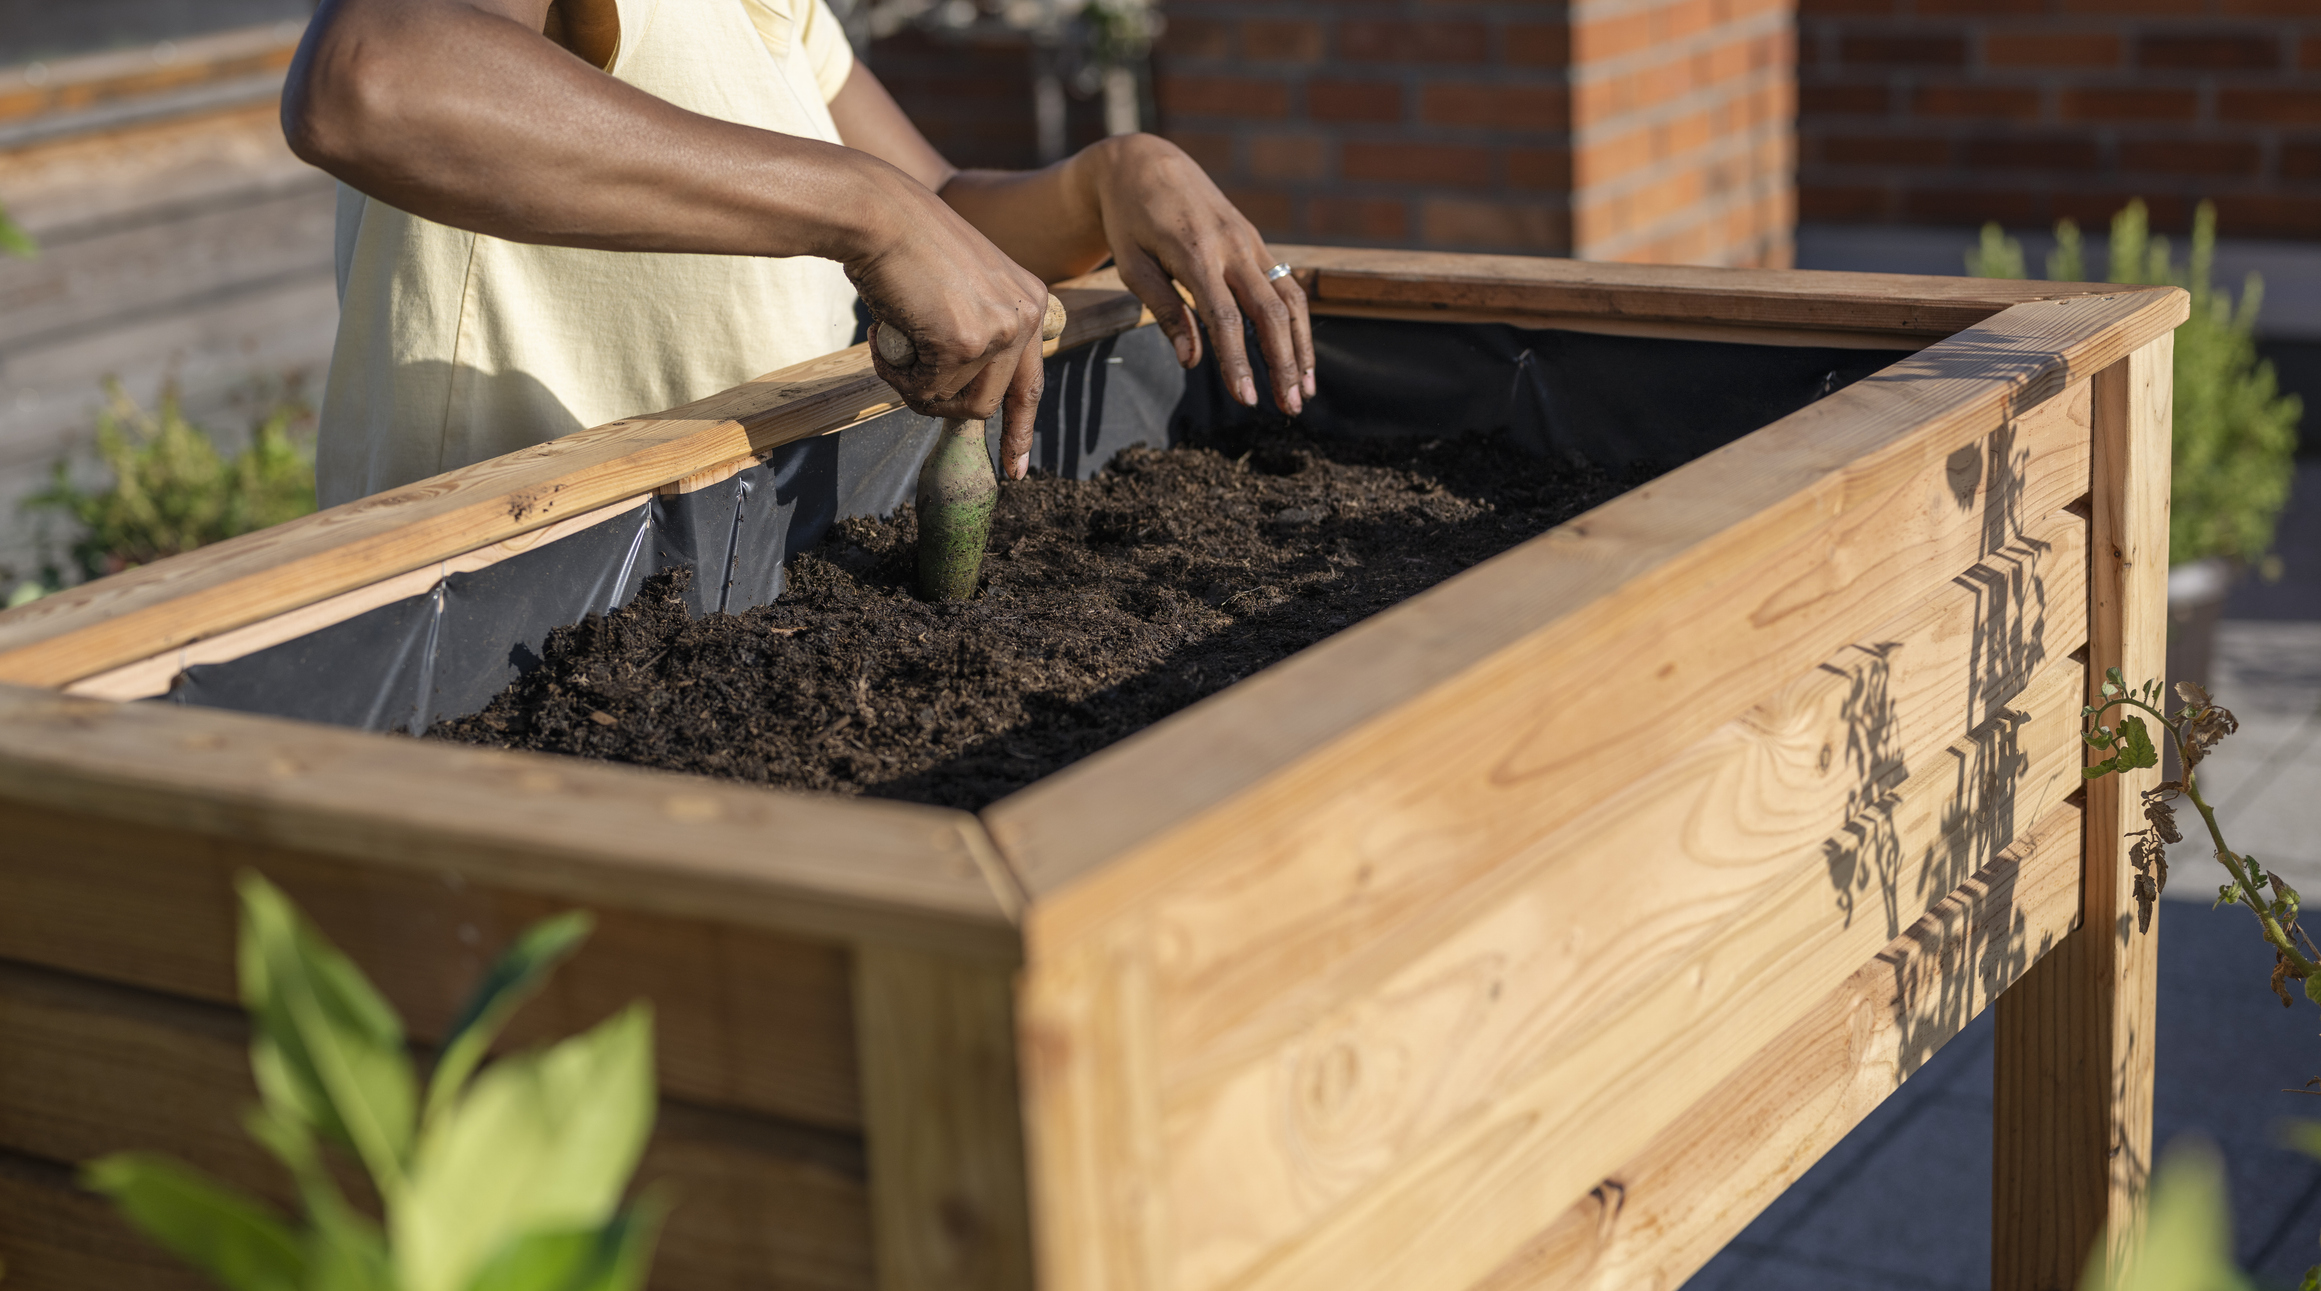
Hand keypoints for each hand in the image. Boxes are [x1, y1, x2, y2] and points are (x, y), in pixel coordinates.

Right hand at [848, 170, 1052, 478]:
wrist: (878, 213)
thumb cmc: (904, 247)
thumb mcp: (959, 289)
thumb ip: (974, 332)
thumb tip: (960, 394)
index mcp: (1029, 300)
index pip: (1031, 384)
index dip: (1020, 430)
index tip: (1017, 469)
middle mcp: (1024, 316)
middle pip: (988, 404)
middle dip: (941, 401)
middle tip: (904, 373)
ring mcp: (999, 331)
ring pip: (957, 404)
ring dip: (915, 387)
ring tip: (890, 344)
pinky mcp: (964, 342)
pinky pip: (925, 391)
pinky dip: (896, 374)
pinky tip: (882, 335)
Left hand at [1076, 134, 1314, 415]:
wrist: (1147, 163)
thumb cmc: (1130, 220)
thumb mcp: (1132, 265)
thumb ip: (1164, 311)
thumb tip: (1191, 361)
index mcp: (1196, 253)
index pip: (1225, 318)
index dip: (1238, 362)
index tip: (1247, 400)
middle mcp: (1233, 246)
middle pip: (1270, 313)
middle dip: (1285, 364)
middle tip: (1292, 409)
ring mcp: (1250, 242)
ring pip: (1290, 300)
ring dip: (1302, 347)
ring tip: (1305, 391)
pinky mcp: (1256, 242)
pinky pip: (1286, 286)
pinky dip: (1297, 324)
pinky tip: (1299, 355)